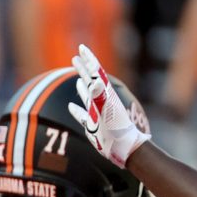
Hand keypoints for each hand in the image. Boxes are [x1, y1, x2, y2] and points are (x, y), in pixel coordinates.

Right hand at [68, 44, 150, 167]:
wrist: (125, 148)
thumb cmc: (117, 131)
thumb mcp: (107, 111)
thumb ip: (100, 96)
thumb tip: (94, 81)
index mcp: (104, 95)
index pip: (95, 72)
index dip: (88, 59)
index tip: (81, 48)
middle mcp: (101, 101)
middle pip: (90, 80)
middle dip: (83, 68)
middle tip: (76, 57)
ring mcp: (97, 113)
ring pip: (87, 95)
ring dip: (82, 84)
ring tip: (77, 76)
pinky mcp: (93, 125)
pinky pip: (82, 114)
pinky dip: (76, 109)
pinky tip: (70, 107)